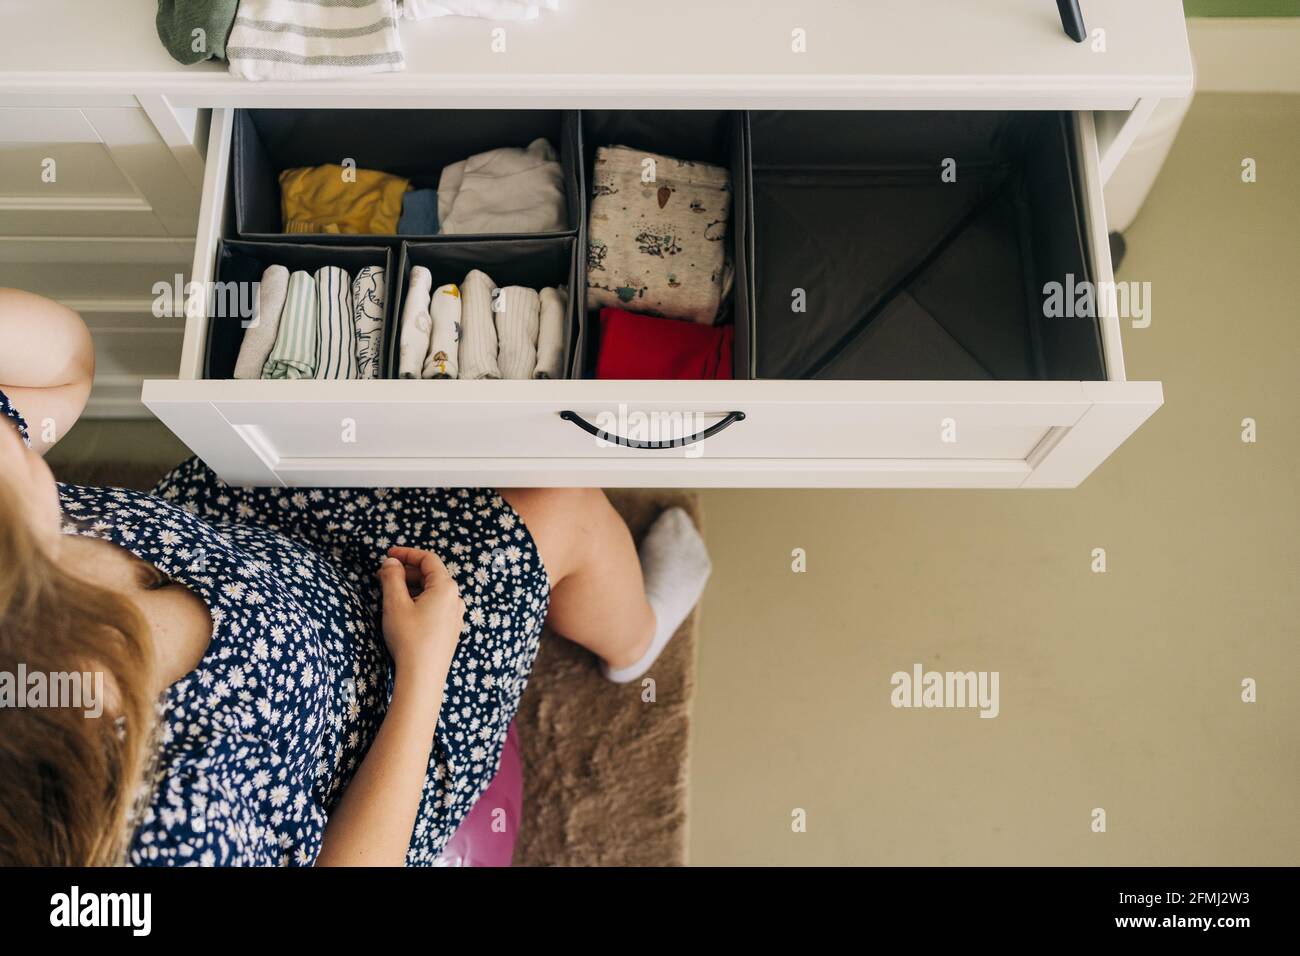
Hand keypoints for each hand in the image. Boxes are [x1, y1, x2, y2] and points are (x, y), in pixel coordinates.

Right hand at [377, 546, 463, 679]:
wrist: (423, 677)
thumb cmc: (409, 639)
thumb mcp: (395, 604)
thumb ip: (392, 578)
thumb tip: (391, 563)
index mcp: (446, 587)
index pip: (428, 559)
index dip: (407, 553)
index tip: (388, 554)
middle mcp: (456, 599)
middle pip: (431, 575)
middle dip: (407, 572)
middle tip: (384, 575)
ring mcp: (456, 616)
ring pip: (433, 592)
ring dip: (412, 587)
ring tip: (391, 593)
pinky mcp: (451, 630)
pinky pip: (436, 607)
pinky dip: (420, 601)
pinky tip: (404, 610)